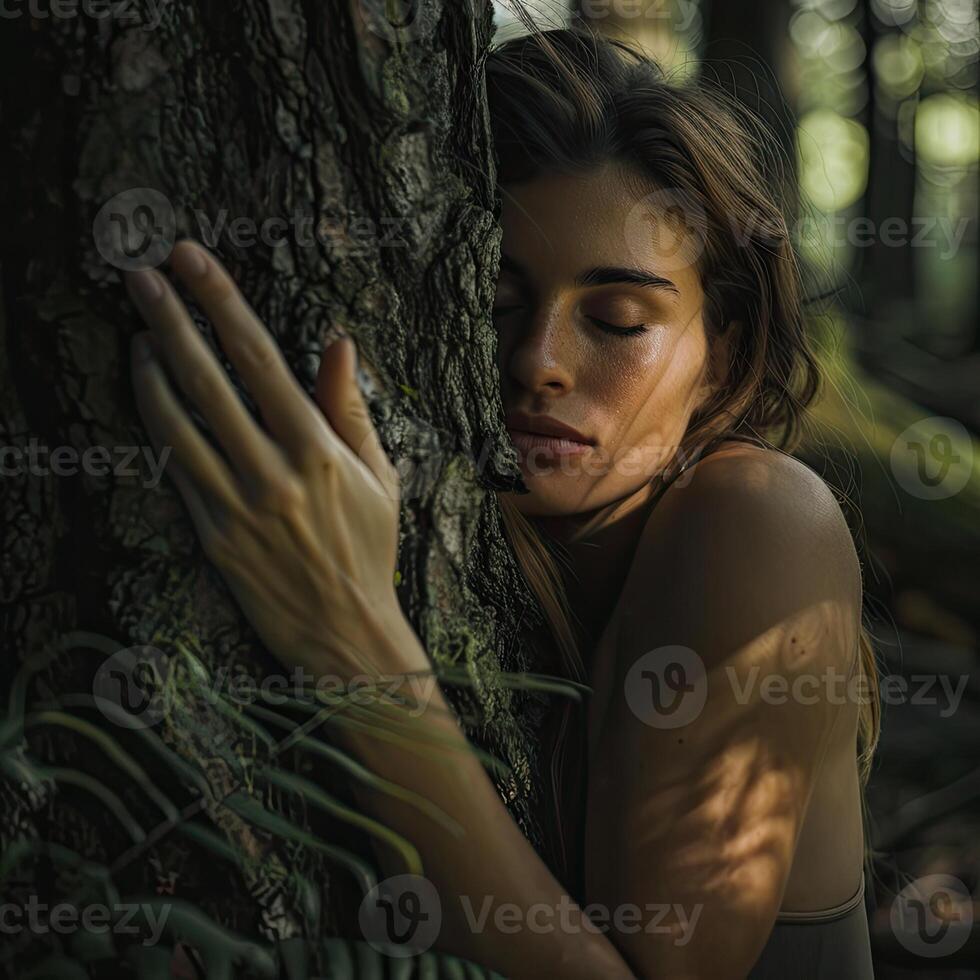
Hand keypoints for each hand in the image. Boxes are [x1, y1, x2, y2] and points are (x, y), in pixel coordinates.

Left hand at [125, 240, 419, 678]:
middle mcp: (273, 472)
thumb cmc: (370, 549)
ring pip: (179, 423)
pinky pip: (176, 469)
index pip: (261, 358)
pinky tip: (147, 392)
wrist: (346, 633)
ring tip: (135, 328)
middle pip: (209, 380)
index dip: (223, 302)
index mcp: (318, 450)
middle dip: (170, 319)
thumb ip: (349, 407)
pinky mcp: (212, 536)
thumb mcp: (380, 476)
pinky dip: (156, 425)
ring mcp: (237, 505)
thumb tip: (337, 342)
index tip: (192, 259)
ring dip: (151, 369)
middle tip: (138, 273)